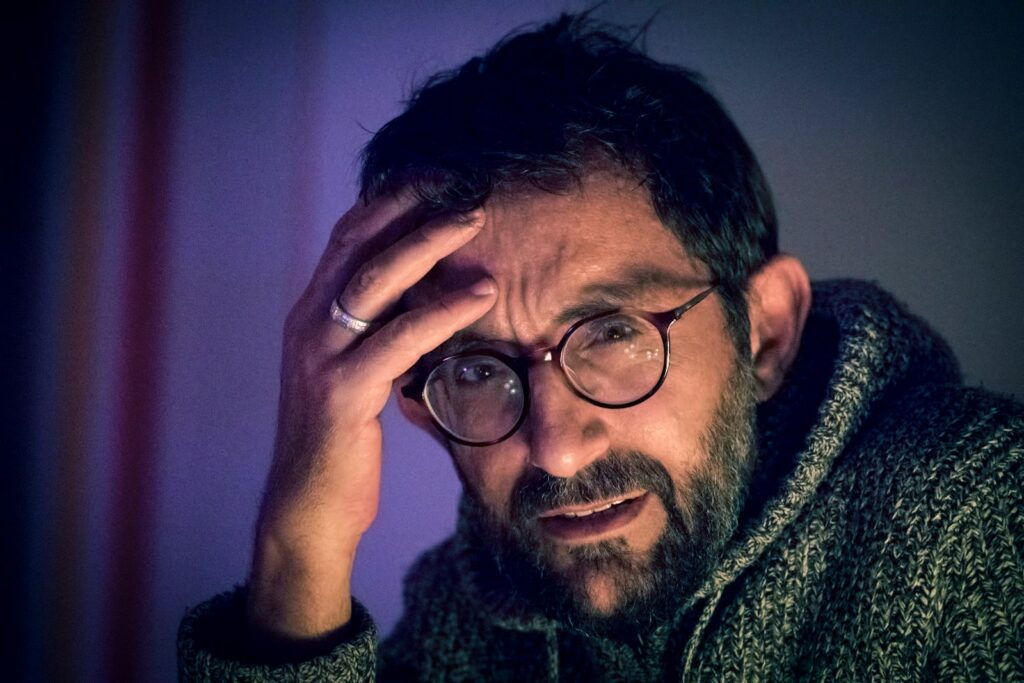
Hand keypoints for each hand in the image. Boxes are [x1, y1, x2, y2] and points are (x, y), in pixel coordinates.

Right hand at [247, 194, 494, 638]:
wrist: (308, 506)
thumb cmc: (343, 441)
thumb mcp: (360, 372)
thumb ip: (383, 332)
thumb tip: (433, 295)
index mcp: (312, 314)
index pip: (348, 237)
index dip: (390, 199)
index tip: (437, 174)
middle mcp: (308, 323)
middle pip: (359, 243)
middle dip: (411, 205)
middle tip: (463, 182)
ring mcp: (321, 355)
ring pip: (376, 280)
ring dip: (429, 243)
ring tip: (476, 218)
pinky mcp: (342, 392)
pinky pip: (398, 339)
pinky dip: (443, 310)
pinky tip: (482, 294)